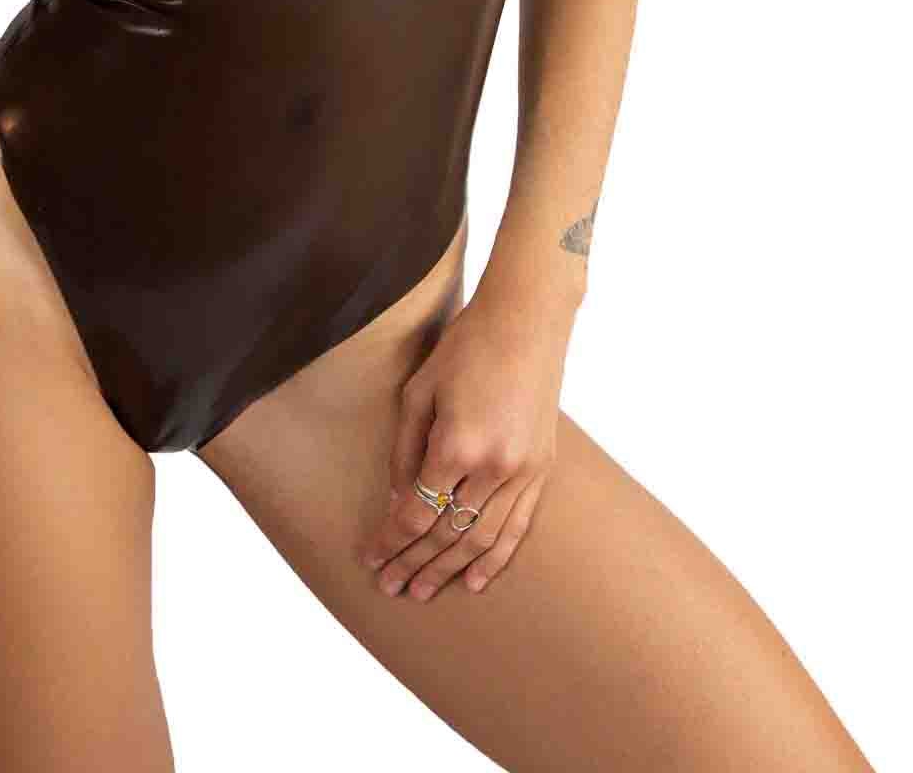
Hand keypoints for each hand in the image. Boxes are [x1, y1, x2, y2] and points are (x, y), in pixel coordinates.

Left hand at [358, 278, 576, 600]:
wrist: (528, 319)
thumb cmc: (466, 346)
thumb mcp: (419, 391)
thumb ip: (404, 452)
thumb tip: (397, 503)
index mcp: (457, 446)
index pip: (416, 514)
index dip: (391, 542)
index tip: (371, 559)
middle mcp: (493, 467)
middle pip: (446, 534)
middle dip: (414, 565)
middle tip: (390, 589)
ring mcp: (523, 470)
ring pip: (482, 539)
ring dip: (449, 570)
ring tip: (423, 593)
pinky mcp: (542, 467)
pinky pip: (519, 525)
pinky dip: (497, 558)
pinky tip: (477, 581)